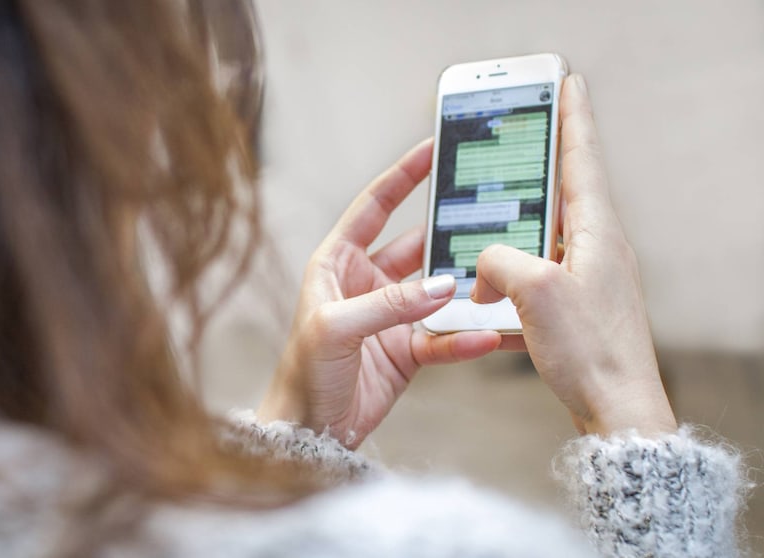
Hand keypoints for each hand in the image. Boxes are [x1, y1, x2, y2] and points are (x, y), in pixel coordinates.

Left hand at [258, 140, 501, 447]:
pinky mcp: (407, 351)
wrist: (309, 432)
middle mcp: (365, 283)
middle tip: (489, 211)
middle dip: (449, 231)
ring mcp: (389, 317)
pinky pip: (443, 337)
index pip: (373, 208)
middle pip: (415, 246)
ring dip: (465, 286)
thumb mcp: (337, 328)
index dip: (402, 177)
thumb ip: (389, 303)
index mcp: (337, 263)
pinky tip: (488, 335)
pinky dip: (465, 337)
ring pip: (436, 291)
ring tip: (500, 273)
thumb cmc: (304, 374)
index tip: (434, 150)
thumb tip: (443, 283)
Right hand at [471, 74, 676, 436]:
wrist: (617, 408)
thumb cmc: (589, 352)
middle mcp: (598, 249)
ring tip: (489, 227)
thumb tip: (483, 263)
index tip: (567, 85)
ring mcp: (590, 278)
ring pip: (546, 238)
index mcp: (596, 232)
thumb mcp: (533, 292)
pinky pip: (539, 278)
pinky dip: (513, 280)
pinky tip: (490, 298)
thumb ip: (498, 261)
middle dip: (541, 166)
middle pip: (565, 192)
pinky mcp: (578, 307)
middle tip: (524, 138)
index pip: (582, 158)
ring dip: (516, 232)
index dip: (573, 118)